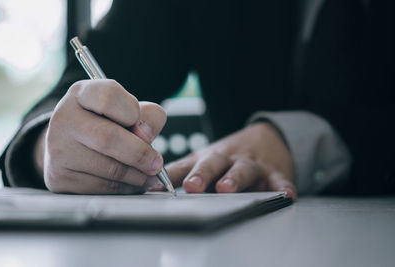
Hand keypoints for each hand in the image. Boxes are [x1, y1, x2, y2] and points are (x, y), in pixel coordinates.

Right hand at [34, 79, 166, 193]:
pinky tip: (132, 183)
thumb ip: (148, 116)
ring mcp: (58, 150)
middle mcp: (64, 118)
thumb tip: (147, 137)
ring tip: (149, 174)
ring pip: (109, 168)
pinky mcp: (60, 178)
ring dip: (137, 176)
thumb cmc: (108, 124)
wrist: (71, 147)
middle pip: (108, 138)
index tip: (140, 125)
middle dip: (140, 154)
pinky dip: (125, 188)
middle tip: (157, 163)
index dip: (132, 112)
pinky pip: (103, 188)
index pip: (109, 96)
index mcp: (82, 93)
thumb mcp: (129, 110)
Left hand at [166, 122, 296, 198]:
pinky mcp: (273, 172)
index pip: (186, 165)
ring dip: (235, 177)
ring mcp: (250, 164)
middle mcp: (227, 159)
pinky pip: (278, 179)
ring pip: (243, 169)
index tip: (156, 186)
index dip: (171, 175)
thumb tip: (149, 185)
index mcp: (207, 158)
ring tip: (227, 187)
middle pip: (214, 163)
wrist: (266, 139)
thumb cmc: (228, 155)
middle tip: (193, 185)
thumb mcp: (203, 159)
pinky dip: (281, 186)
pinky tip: (285, 194)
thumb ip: (180, 171)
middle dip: (203, 173)